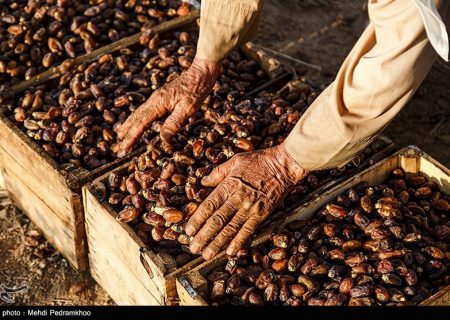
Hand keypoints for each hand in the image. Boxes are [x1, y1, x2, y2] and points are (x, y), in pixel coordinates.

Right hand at [116, 57, 220, 155]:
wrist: (201, 72)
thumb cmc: (197, 90)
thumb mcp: (188, 108)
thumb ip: (174, 123)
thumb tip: (163, 140)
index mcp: (159, 103)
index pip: (142, 123)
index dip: (132, 136)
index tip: (124, 147)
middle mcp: (155, 99)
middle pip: (136, 117)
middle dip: (126, 131)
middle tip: (119, 146)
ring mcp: (157, 97)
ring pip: (139, 112)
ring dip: (129, 124)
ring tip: (121, 134)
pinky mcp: (161, 96)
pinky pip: (145, 109)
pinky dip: (137, 117)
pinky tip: (136, 121)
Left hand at [186, 143, 305, 259]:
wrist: (283, 165)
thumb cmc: (259, 161)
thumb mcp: (235, 161)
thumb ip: (217, 173)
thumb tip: (203, 182)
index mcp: (229, 185)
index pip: (209, 206)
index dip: (197, 220)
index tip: (188, 230)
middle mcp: (238, 198)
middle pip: (217, 221)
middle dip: (204, 236)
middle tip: (194, 248)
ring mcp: (250, 208)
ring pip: (230, 229)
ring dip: (217, 243)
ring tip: (207, 255)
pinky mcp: (262, 214)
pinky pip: (248, 230)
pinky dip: (239, 242)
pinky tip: (230, 252)